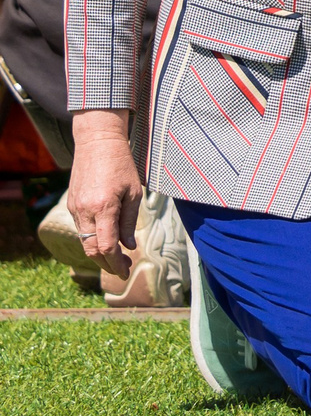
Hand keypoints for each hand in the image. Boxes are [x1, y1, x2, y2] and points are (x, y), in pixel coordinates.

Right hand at [66, 112, 144, 268]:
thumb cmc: (121, 165)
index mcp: (104, 208)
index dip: (116, 263)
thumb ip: (129, 222)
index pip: (107, 246)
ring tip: (116, 259)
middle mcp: (85, 211)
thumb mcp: (133, 193)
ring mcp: (75, 208)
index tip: (126, 272)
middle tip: (121, 270)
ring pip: (84, 241)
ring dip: (99, 254)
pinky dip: (92, 239)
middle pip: (91, 249)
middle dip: (106, 264)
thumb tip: (129, 246)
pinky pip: (81, 229)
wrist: (96, 143)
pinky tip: (106, 241)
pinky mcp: (72, 205)